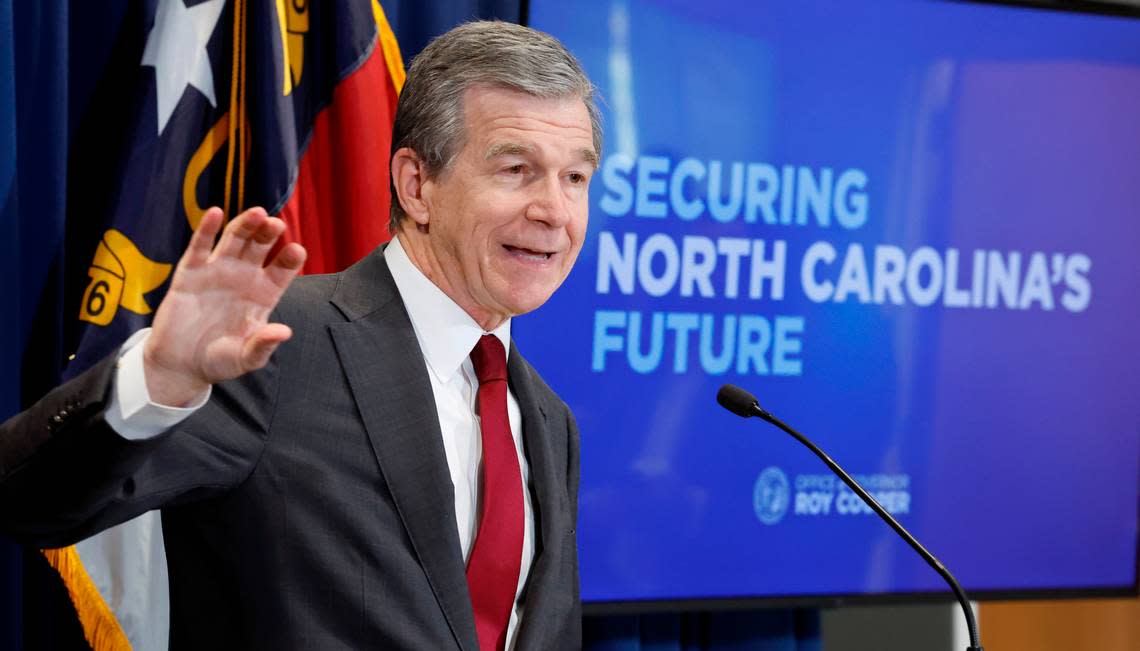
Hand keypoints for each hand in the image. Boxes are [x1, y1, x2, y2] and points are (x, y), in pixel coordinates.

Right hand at [142, 207, 306, 405]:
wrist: (181, 365)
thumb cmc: (219, 361)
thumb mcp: (245, 358)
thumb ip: (262, 345)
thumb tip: (284, 332)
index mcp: (264, 295)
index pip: (282, 270)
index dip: (290, 259)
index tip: (297, 251)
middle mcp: (244, 278)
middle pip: (260, 247)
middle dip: (269, 233)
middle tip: (276, 224)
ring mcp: (218, 272)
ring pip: (235, 240)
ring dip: (246, 225)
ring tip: (257, 213)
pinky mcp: (190, 272)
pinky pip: (199, 246)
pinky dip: (206, 229)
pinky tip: (215, 213)